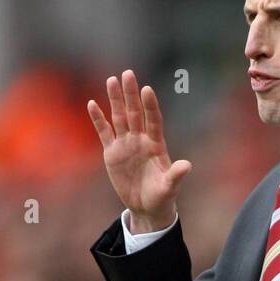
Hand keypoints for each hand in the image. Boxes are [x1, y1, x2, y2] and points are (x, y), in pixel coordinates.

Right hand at [87, 70, 191, 231]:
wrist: (147, 207)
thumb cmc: (161, 197)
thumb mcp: (169, 188)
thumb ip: (176, 175)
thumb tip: (187, 165)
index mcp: (156, 145)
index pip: (153, 120)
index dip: (150, 106)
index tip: (147, 89)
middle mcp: (140, 140)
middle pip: (135, 113)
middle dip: (131, 94)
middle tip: (128, 74)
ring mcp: (126, 144)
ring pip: (119, 117)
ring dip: (115, 100)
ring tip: (111, 80)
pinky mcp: (112, 153)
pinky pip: (104, 132)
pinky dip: (98, 119)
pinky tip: (92, 103)